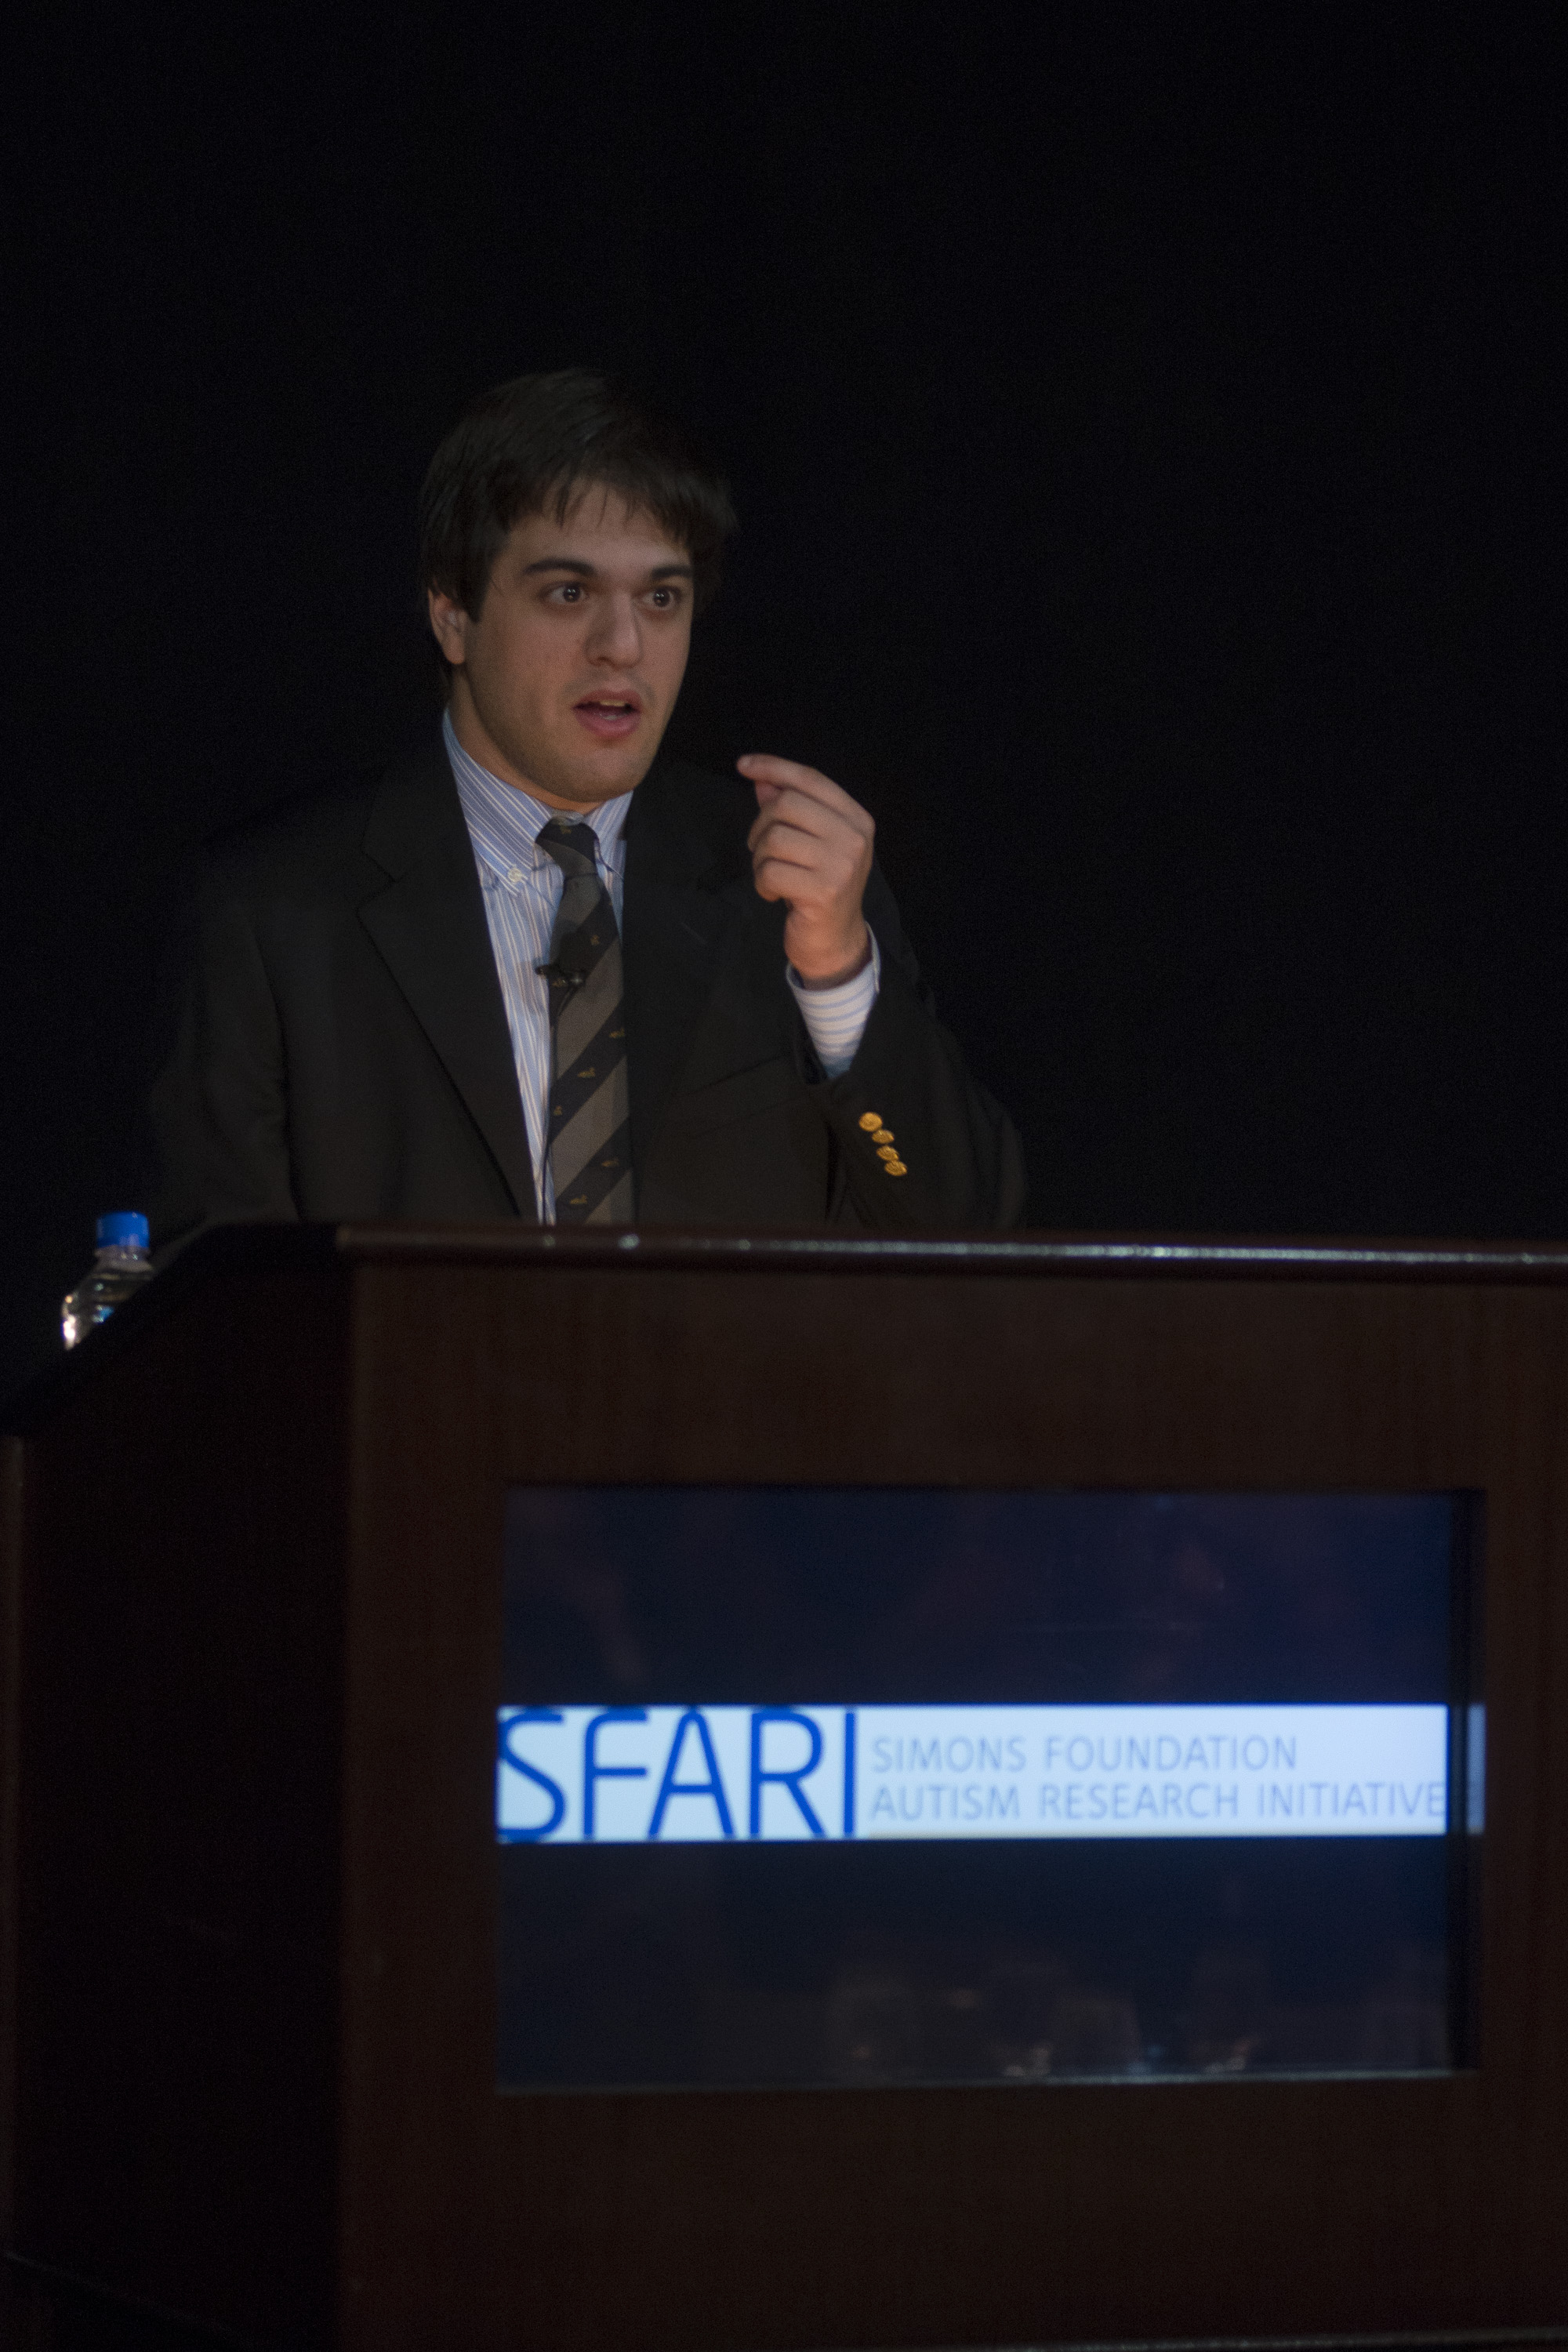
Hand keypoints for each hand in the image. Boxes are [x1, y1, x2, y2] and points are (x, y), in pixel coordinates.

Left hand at [739, 754, 874, 986]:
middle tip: (760, 850)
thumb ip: (790, 810)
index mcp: (856, 818)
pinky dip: (762, 883)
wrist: (835, 941)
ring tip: (770, 875)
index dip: (774, 767)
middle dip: (761, 826)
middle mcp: (855, 837)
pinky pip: (771, 871)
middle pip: (787, 804)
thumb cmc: (820, 887)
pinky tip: (773, 894)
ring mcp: (842, 865)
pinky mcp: (824, 892)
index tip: (744, 765)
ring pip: (775, 838)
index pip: (810, 779)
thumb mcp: (809, 844)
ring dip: (760, 859)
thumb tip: (762, 780)